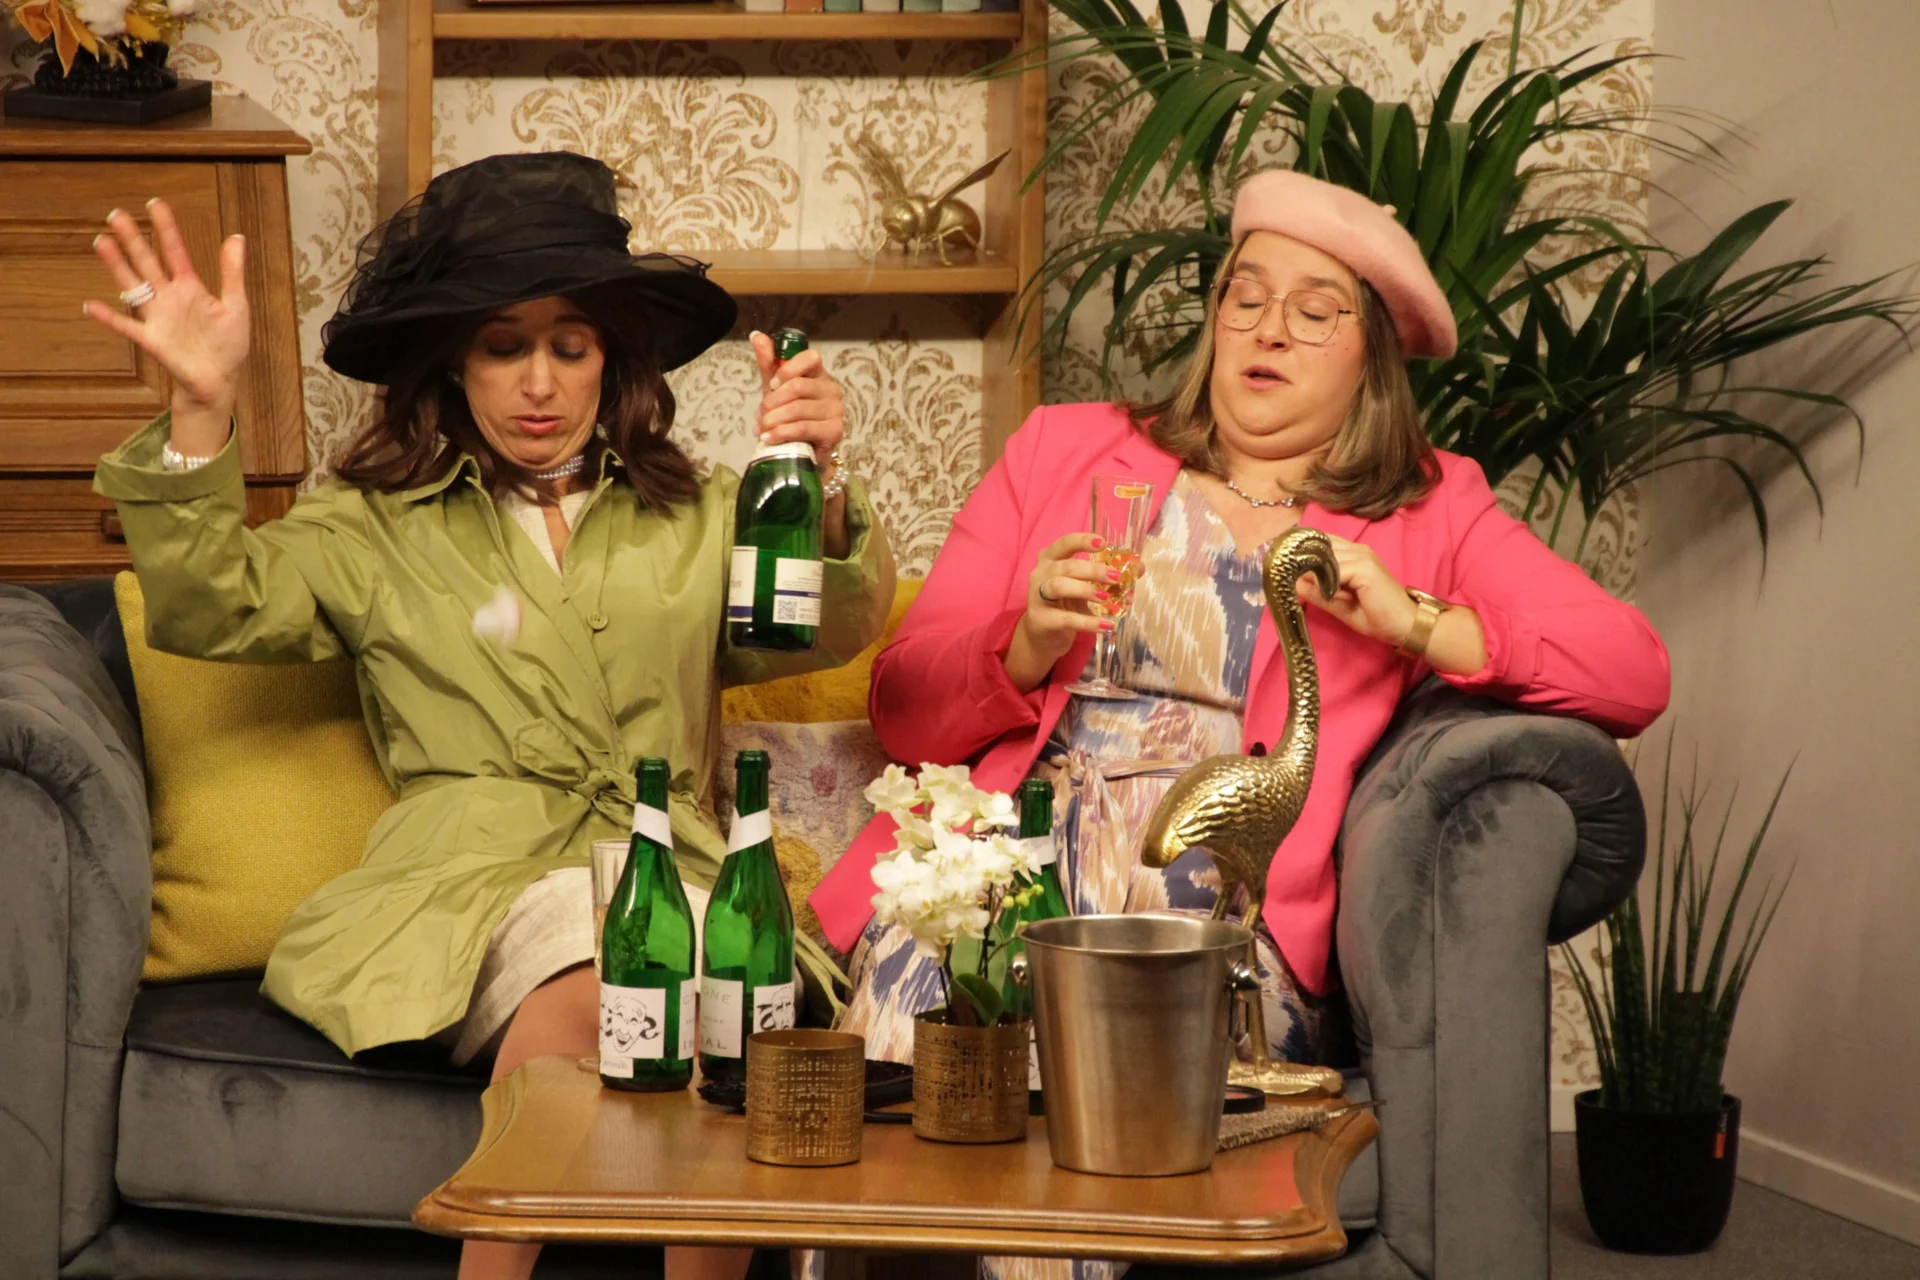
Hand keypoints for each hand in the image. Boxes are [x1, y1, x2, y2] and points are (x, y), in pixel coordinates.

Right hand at [83, 201, 249, 440]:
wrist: (220, 380)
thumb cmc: (228, 344)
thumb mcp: (236, 305)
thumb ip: (233, 273)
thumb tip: (237, 237)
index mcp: (190, 287)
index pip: (175, 251)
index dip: (166, 228)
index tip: (154, 204)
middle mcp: (169, 297)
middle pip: (147, 262)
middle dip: (133, 239)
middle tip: (115, 214)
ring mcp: (158, 317)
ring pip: (133, 286)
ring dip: (118, 266)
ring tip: (101, 243)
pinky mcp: (152, 340)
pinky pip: (127, 327)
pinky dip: (110, 318)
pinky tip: (91, 306)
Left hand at [749, 330, 848, 554]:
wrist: (801, 454)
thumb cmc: (789, 418)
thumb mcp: (775, 390)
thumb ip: (769, 364)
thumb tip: (757, 336)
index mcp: (819, 374)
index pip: (811, 358)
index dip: (788, 369)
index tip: (772, 385)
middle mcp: (832, 389)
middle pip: (799, 387)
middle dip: (774, 402)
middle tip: (761, 415)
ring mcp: (836, 411)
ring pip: (799, 409)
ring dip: (774, 420)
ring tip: (762, 429)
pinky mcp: (835, 432)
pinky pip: (804, 428)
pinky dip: (783, 433)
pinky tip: (770, 438)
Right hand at [1004, 532, 1117, 690]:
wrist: (1043, 636)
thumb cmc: (1064, 604)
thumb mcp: (1084, 586)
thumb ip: (1107, 576)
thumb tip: (1139, 568)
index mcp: (1051, 559)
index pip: (1064, 543)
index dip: (1082, 541)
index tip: (1103, 543)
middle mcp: (1041, 573)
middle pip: (1066, 566)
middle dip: (1093, 570)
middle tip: (1116, 577)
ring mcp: (1037, 596)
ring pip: (1059, 586)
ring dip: (1085, 590)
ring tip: (1106, 598)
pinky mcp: (1041, 619)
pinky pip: (1065, 618)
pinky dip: (1087, 622)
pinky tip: (1106, 625)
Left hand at [1294, 532, 1418, 648]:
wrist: (1404, 625)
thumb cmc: (1375, 615)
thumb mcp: (1338, 603)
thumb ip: (1318, 591)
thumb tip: (1294, 583)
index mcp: (1352, 553)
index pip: (1320, 541)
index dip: (1303, 552)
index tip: (1288, 566)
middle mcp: (1357, 549)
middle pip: (1318, 548)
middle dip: (1304, 565)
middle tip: (1293, 581)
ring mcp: (1362, 556)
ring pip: (1324, 560)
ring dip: (1316, 577)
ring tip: (1320, 593)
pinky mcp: (1365, 568)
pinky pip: (1335, 572)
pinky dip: (1328, 585)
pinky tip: (1331, 596)